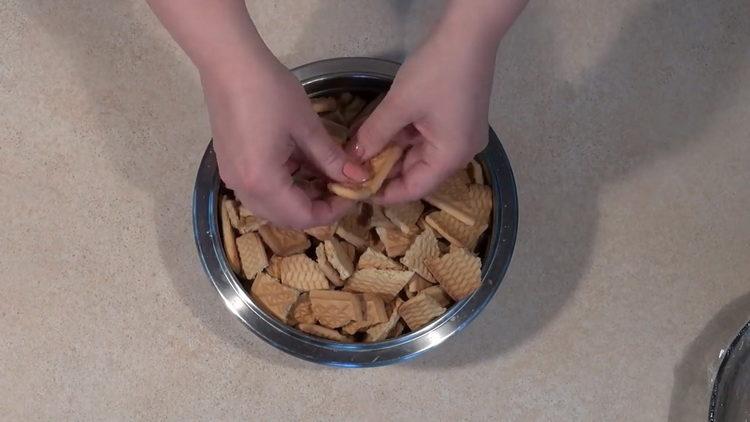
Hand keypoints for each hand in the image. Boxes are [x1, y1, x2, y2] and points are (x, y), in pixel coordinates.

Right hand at [201, 54, 368, 227]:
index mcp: (263, 182)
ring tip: (326, 175)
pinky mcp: (231, 166)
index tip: (354, 192)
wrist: (229, 63)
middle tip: (342, 185)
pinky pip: (261, 190)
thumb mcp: (307, 127)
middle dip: (318, 207)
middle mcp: (244, 189)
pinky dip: (285, 186)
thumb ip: (332, 159)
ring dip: (301, 197)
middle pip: (287, 217)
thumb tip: (359, 178)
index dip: (334, 210)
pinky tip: (304, 166)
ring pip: (273, 206)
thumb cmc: (269, 91)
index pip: (304, 217)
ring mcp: (233, 178)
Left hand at [354, 28, 497, 203]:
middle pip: (418, 172)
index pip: (415, 189)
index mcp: (451, 156)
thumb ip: (374, 134)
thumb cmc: (436, 72)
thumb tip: (353, 157)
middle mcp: (461, 152)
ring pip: (420, 154)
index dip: (385, 193)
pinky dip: (405, 137)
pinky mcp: (457, 120)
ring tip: (363, 149)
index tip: (358, 190)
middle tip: (355, 167)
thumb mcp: (399, 105)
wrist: (469, 34)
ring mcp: (461, 135)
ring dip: (393, 151)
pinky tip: (382, 132)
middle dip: (386, 169)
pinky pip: (428, 138)